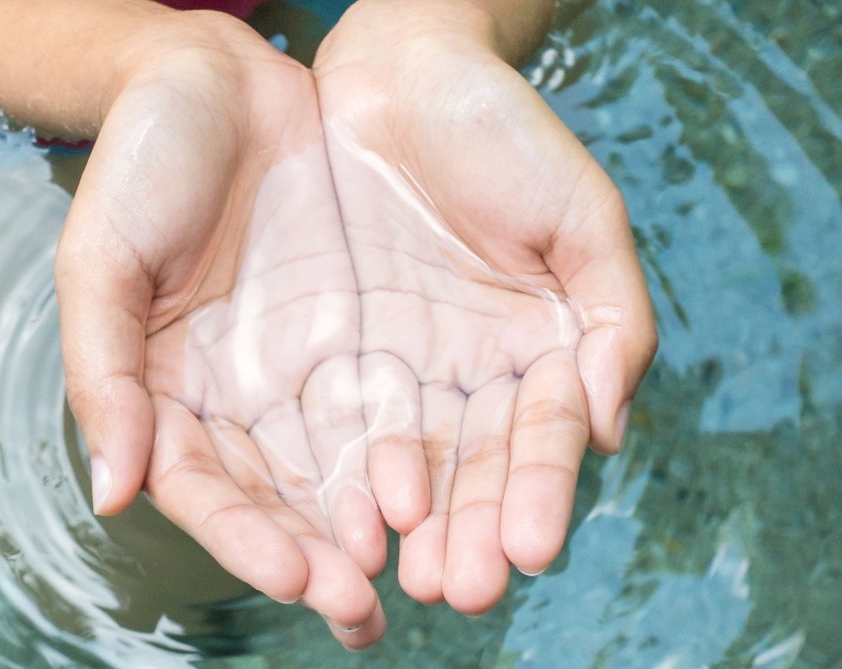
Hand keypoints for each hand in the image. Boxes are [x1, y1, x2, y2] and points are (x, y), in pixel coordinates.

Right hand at [54, 13, 385, 647]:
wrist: (216, 77)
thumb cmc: (141, 161)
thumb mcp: (100, 262)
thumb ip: (102, 377)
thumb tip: (111, 495)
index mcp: (167, 392)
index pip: (207, 489)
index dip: (248, 537)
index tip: (299, 577)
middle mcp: (238, 395)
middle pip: (281, 496)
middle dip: (323, 558)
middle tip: (364, 612)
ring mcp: (302, 364)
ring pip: (343, 464)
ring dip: (380, 527)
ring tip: (419, 580)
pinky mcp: (360, 328)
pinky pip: (394, 399)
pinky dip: (419, 452)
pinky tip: (444, 495)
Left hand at [313, 0, 656, 613]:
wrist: (397, 69)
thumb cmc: (500, 130)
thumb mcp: (579, 214)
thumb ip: (610, 319)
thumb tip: (609, 430)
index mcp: (537, 349)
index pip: (541, 440)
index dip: (538, 493)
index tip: (528, 548)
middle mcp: (468, 372)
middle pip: (471, 469)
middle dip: (467, 532)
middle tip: (457, 588)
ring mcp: (400, 364)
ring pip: (405, 460)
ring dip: (406, 525)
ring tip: (401, 578)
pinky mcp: (334, 348)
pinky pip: (337, 418)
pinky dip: (342, 471)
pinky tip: (346, 519)